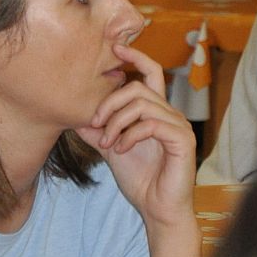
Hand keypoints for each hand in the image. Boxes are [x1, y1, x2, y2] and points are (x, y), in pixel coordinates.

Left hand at [75, 41, 195, 227]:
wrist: (157, 208)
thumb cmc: (138, 179)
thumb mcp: (110, 148)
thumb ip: (96, 129)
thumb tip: (73, 114)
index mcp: (155, 112)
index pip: (150, 74)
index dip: (135, 58)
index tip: (115, 48)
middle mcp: (170, 113)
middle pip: (136, 88)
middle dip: (108, 103)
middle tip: (94, 125)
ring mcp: (178, 125)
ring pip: (141, 104)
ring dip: (116, 123)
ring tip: (107, 143)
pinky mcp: (183, 139)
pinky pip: (150, 124)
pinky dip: (128, 135)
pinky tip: (119, 150)